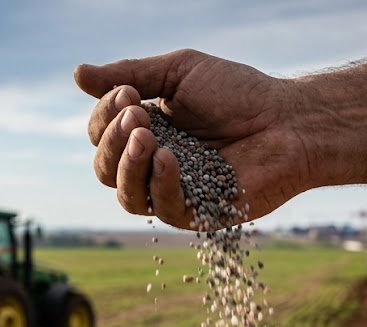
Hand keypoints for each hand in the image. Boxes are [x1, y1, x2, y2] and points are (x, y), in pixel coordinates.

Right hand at [74, 49, 318, 228]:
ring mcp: (173, 192)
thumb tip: (78, 75)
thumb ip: (131, 73)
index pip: (102, 135)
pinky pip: (162, 208)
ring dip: (127, 165)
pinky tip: (168, 159)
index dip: (105, 117)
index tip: (128, 93)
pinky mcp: (198, 214)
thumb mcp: (179, 71)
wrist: (289, 121)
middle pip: (104, 168)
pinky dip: (159, 183)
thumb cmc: (240, 93)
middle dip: (113, 141)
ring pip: (125, 196)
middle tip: (138, 115)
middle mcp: (153, 165)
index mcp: (146, 131)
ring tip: (147, 137)